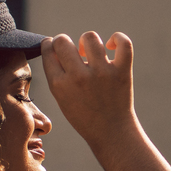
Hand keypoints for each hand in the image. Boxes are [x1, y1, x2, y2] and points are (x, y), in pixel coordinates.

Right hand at [40, 32, 137, 148]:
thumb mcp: (61, 98)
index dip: (49, 44)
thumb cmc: (84, 115)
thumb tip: (54, 45)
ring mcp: (101, 73)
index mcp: (59, 84)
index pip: (48, 50)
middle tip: (71, 51)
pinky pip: (122, 43)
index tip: (53, 45)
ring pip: (89, 38)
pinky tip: (111, 45)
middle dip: (63, 41)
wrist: (111, 133)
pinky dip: (118, 38)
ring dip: (87, 42)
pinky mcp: (122, 72)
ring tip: (90, 53)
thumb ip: (56, 74)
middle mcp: (79, 77)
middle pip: (63, 40)